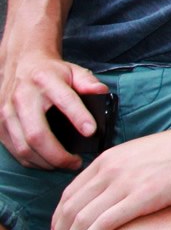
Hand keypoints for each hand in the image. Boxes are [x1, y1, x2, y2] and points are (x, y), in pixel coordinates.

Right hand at [0, 42, 105, 170]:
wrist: (20, 64)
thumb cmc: (50, 72)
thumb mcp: (73, 70)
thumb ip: (88, 82)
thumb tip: (102, 92)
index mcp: (45, 81)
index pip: (64, 100)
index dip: (79, 117)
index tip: (91, 132)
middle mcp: (23, 98)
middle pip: (37, 134)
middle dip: (58, 154)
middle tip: (77, 163)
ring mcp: (7, 113)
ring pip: (23, 147)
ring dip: (45, 162)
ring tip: (65, 165)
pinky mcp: (0, 126)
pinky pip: (15, 151)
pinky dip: (31, 161)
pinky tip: (47, 162)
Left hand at [49, 116, 170, 229]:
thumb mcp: (143, 154)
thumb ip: (124, 171)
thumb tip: (117, 193)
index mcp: (108, 159)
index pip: (68, 194)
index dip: (59, 219)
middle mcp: (109, 169)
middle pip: (69, 209)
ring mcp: (125, 183)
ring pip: (80, 219)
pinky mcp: (143, 197)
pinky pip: (102, 224)